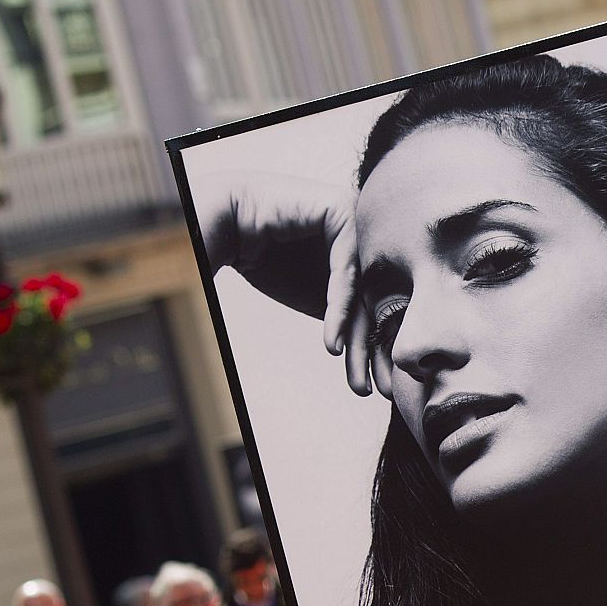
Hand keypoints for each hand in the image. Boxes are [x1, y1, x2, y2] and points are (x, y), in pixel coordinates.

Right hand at [192, 170, 370, 395]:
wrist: (228, 223)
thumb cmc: (268, 259)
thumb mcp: (315, 298)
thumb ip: (345, 317)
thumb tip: (374, 361)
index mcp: (367, 258)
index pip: (375, 310)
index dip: (372, 353)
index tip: (369, 391)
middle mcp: (368, 239)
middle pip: (376, 303)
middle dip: (374, 353)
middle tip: (378, 392)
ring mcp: (358, 223)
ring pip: (365, 293)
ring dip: (361, 342)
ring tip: (358, 380)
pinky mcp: (341, 213)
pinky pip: (345, 273)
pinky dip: (339, 312)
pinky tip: (332, 345)